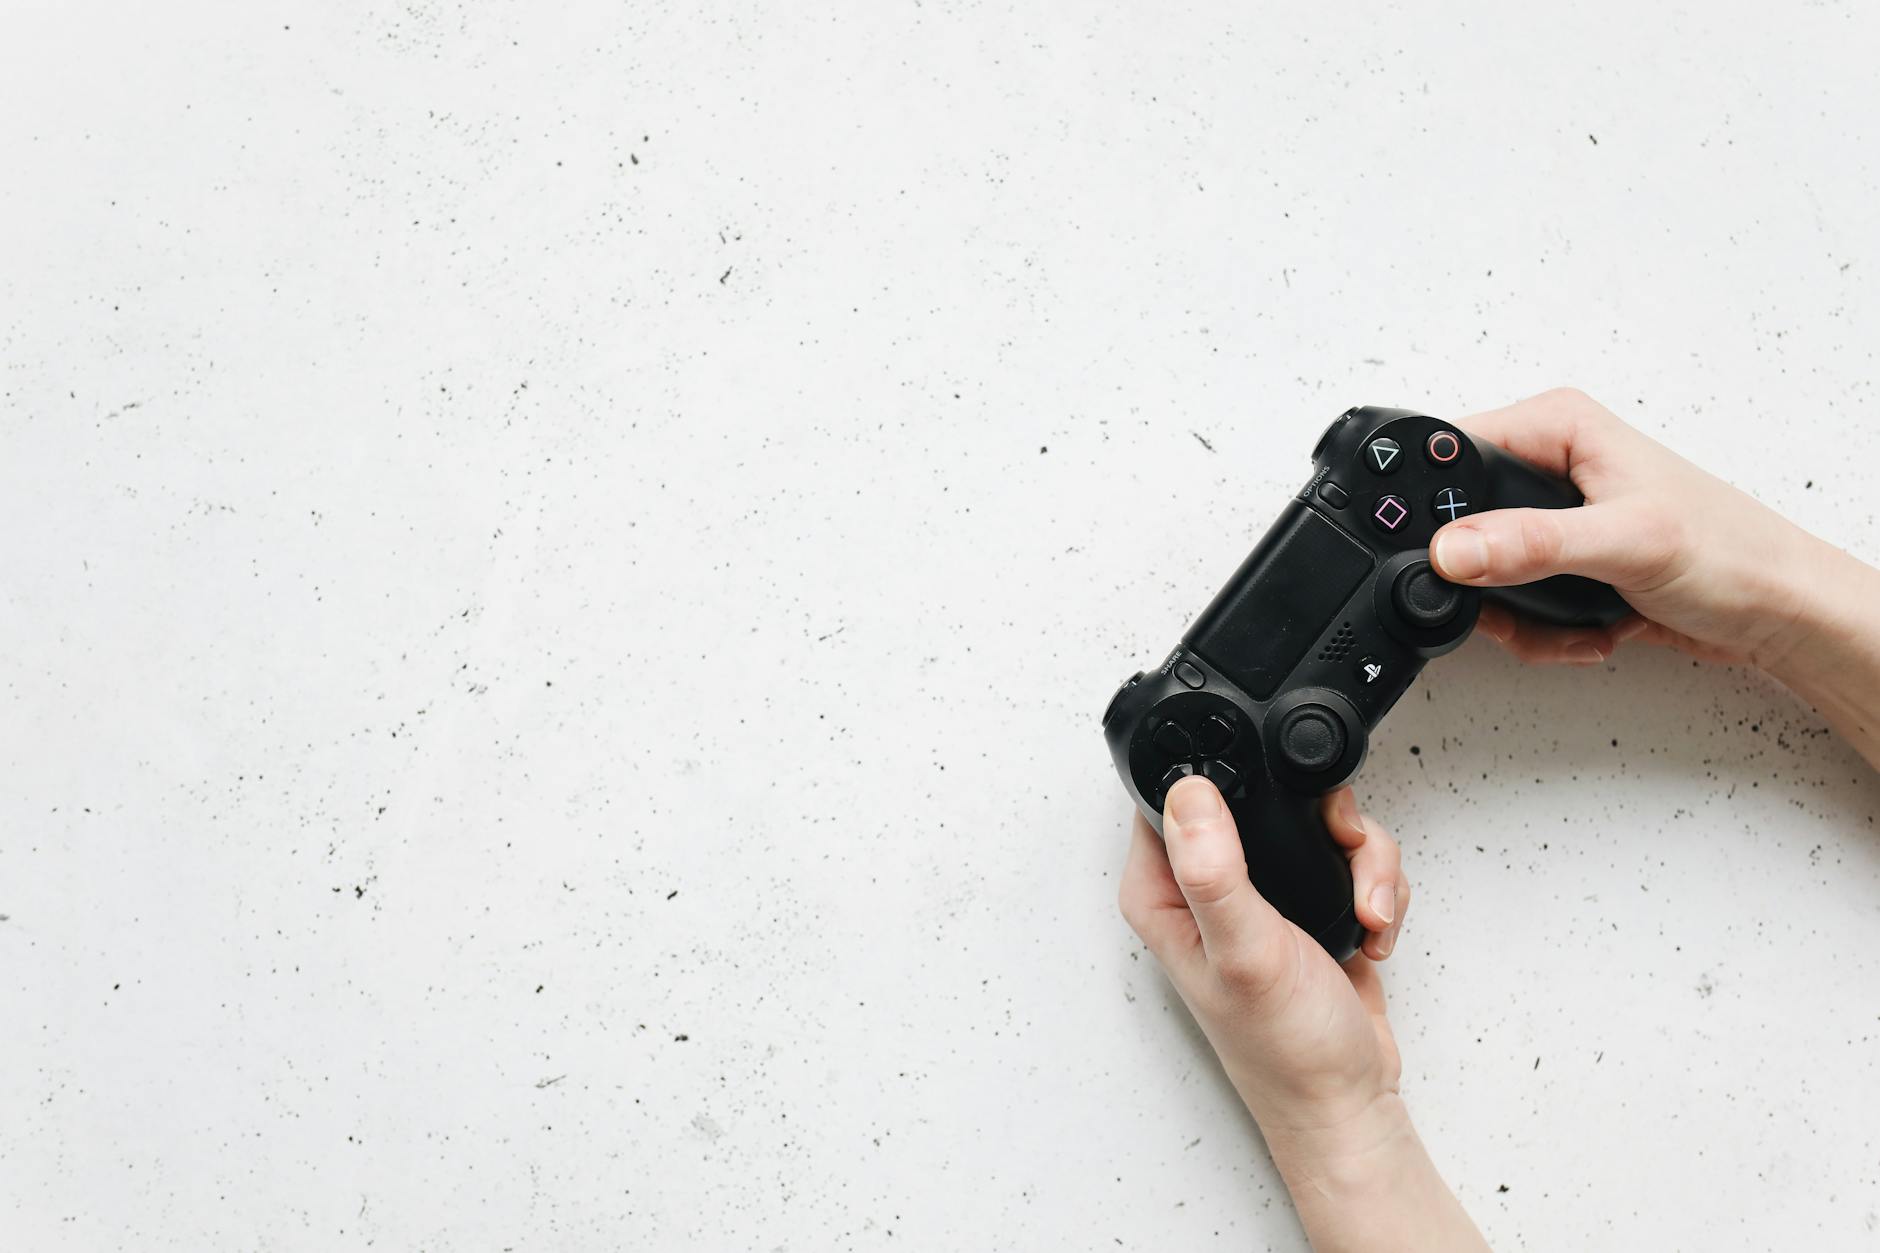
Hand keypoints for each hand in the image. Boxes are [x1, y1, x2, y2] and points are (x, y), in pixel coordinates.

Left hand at [1119, 777, 1489, 1249]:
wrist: (1350, 1098)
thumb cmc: (1284, 1047)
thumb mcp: (1244, 951)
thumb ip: (1214, 873)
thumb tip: (1190, 794)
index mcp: (1164, 892)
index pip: (1174, 796)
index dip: (1224, 779)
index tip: (1272, 804)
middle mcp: (1206, 886)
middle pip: (1261, 794)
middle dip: (1321, 820)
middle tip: (1341, 852)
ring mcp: (1261, 894)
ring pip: (1317, 822)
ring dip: (1362, 860)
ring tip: (1363, 910)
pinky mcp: (1309, 903)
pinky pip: (1351, 856)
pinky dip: (1376, 885)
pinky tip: (1371, 927)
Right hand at [1430, 387, 1844, 670]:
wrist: (1779, 613)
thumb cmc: (1734, 554)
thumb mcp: (1625, 543)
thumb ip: (1531, 544)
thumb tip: (1451, 548)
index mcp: (1557, 426)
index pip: (1452, 455)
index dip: (1440, 513)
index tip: (1456, 563)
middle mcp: (1551, 463)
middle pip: (1456, 525)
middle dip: (1485, 583)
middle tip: (1520, 605)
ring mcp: (1554, 516)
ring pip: (1478, 574)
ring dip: (1518, 616)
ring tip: (1571, 621)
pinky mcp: (1563, 561)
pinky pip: (1511, 603)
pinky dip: (1542, 632)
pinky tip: (1589, 630)